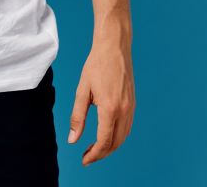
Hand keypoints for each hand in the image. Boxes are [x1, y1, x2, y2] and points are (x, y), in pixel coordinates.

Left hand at [67, 26, 135, 165]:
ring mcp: (131, 107)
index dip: (94, 154)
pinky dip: (118, 136)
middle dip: (102, 153)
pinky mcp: (133, 103)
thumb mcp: (82, 90)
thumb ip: (78, 116)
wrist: (114, 47)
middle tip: (87, 156)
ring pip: (123, 136)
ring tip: (95, 148)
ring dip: (111, 147)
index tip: (84, 160)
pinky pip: (127, 127)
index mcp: (110, 108)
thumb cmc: (96, 65)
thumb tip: (73, 139)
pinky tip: (107, 135)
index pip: (104, 140)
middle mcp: (124, 110)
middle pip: (116, 143)